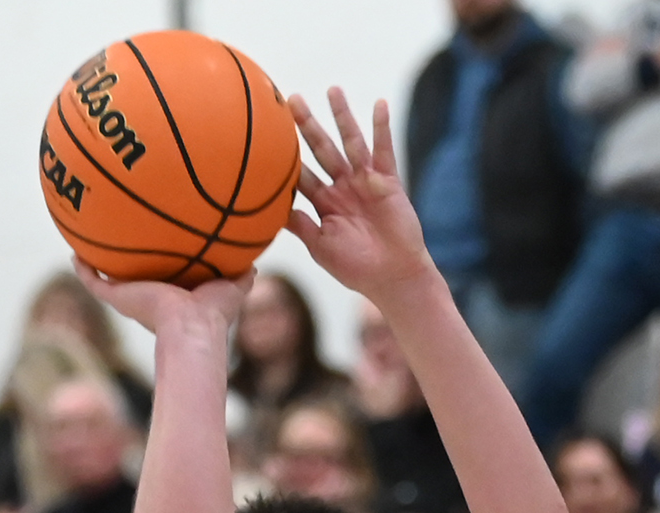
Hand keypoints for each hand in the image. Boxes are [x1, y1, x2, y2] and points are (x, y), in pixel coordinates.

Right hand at [70, 260, 244, 340]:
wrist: (192, 328)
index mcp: (171, 298)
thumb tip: (254, 262)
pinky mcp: (117, 298)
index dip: (158, 266)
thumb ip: (242, 273)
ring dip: (96, 266)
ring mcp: (129, 299)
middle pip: (131, 281)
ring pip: (107, 281)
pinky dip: (82, 268)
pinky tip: (74, 252)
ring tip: (85, 245)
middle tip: (117, 243)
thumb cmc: (214, 314)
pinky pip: (93, 282)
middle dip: (125, 266)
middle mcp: (147, 298)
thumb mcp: (234, 286)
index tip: (155, 249)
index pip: (162, 279)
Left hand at [284, 90, 434, 306]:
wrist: (392, 277)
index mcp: (324, 203)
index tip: (267, 133)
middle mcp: (343, 187)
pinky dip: (382, 128)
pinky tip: (379, 104)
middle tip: (291, 99)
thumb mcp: (320, 246)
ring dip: (342, 116)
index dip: (286, 155)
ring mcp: (365, 182)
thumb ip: (299, 225)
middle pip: (322, 149)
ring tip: (332, 89)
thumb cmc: (355, 267)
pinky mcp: (388, 182)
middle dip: (307, 125)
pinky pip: (384, 151)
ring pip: (351, 142)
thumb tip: (268, 210)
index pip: (301, 173)